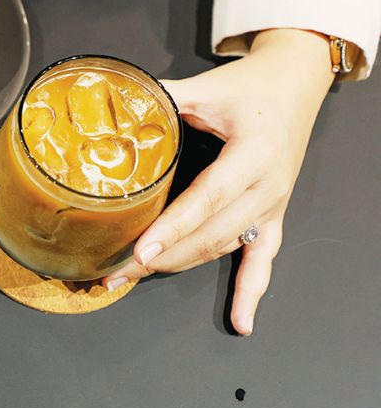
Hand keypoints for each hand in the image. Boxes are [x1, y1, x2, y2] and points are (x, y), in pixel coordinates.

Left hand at [102, 29, 334, 334]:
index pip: (208, 198)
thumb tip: (114, 104)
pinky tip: (241, 323)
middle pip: (211, 233)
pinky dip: (251, 292)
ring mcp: (273, 205)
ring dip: (180, 266)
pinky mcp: (273, 215)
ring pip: (225, 247)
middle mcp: (267, 185)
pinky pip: (263, 259)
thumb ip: (162, 98)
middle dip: (162, 257)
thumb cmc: (248, 86)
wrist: (294, 84)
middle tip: (117, 271)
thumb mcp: (206, 88)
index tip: (141, 249)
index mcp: (253, 153)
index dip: (173, 226)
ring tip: (134, 279)